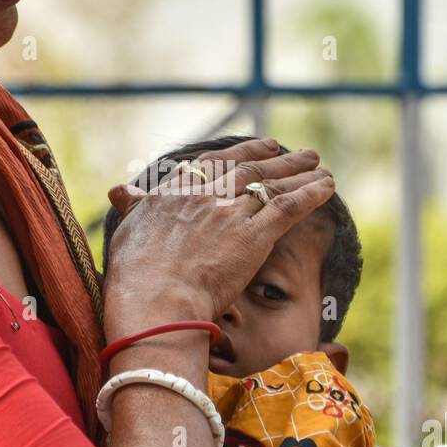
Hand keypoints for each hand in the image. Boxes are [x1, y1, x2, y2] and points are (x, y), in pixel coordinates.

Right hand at [103, 138, 333, 330]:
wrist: (156, 299)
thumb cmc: (135, 274)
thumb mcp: (127, 230)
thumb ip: (134, 207)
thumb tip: (119, 189)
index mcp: (174, 193)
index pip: (212, 165)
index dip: (239, 155)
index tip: (258, 147)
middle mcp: (205, 195)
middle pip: (248, 169)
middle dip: (277, 159)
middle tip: (299, 152)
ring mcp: (231, 213)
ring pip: (271, 185)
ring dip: (300, 173)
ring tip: (320, 165)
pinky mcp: (255, 235)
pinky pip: (288, 207)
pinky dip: (310, 194)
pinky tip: (327, 186)